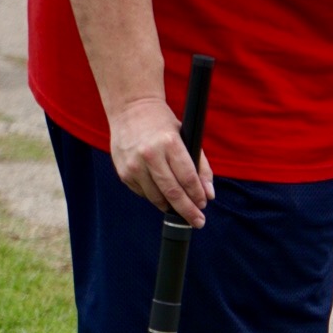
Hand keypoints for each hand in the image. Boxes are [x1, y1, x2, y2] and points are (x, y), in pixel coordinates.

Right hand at [107, 97, 214, 226]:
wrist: (131, 110)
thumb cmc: (164, 126)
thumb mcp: (187, 138)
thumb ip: (201, 167)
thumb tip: (209, 195)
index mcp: (169, 143)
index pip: (188, 178)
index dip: (198, 196)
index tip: (204, 205)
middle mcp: (150, 154)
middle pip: (173, 193)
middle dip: (188, 211)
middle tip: (198, 222)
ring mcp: (134, 165)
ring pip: (157, 198)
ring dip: (171, 206)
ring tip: (180, 208)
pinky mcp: (124, 172)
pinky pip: (143, 194)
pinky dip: (155, 196)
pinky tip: (161, 191)